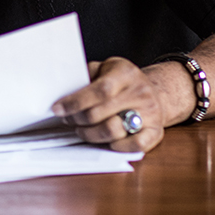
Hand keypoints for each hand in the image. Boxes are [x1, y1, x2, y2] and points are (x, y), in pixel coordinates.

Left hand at [51, 57, 166, 152]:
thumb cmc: (122, 81)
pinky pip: (135, 145)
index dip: (76, 102)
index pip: (99, 90)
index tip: (57, 109)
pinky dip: (116, 146)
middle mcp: (141, 93)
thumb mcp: (105, 68)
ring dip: (91, 134)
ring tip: (81, 130)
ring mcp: (151, 113)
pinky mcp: (156, 132)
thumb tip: (62, 91)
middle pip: (101, 112)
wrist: (156, 92)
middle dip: (78, 119)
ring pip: (114, 131)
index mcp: (126, 73)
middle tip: (67, 119)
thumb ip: (86, 76)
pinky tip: (106, 141)